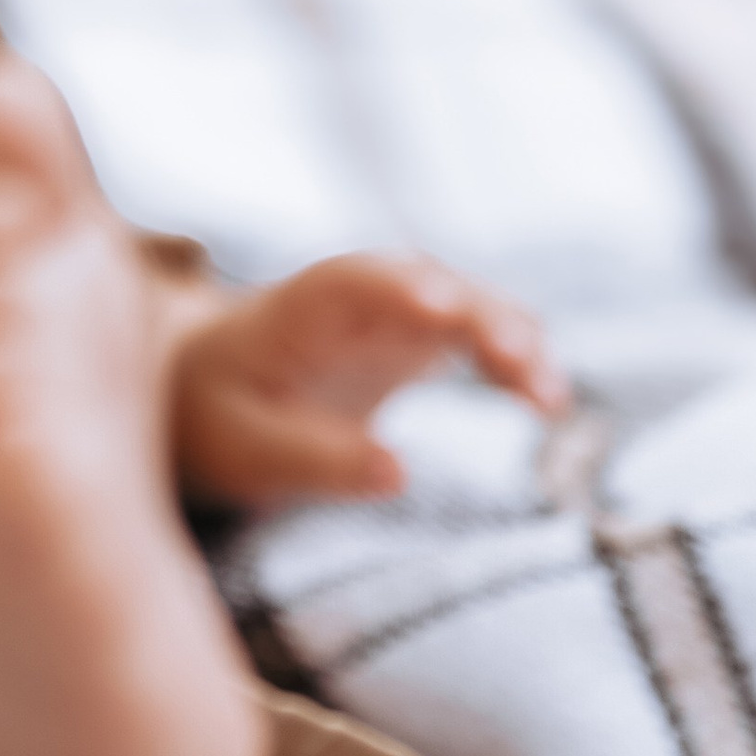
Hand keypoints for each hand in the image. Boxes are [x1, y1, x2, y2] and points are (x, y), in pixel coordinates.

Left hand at [173, 254, 566, 510]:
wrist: (206, 393)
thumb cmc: (217, 419)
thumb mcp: (248, 453)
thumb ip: (316, 460)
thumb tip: (400, 472)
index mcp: (300, 309)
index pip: (353, 282)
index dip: (401, 288)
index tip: (445, 309)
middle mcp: (357, 295)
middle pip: (429, 284)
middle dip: (479, 315)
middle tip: (525, 365)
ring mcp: (394, 311)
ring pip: (466, 304)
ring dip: (511, 338)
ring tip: (549, 399)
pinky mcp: (419, 337)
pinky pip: (477, 336)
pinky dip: (512, 361)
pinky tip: (546, 404)